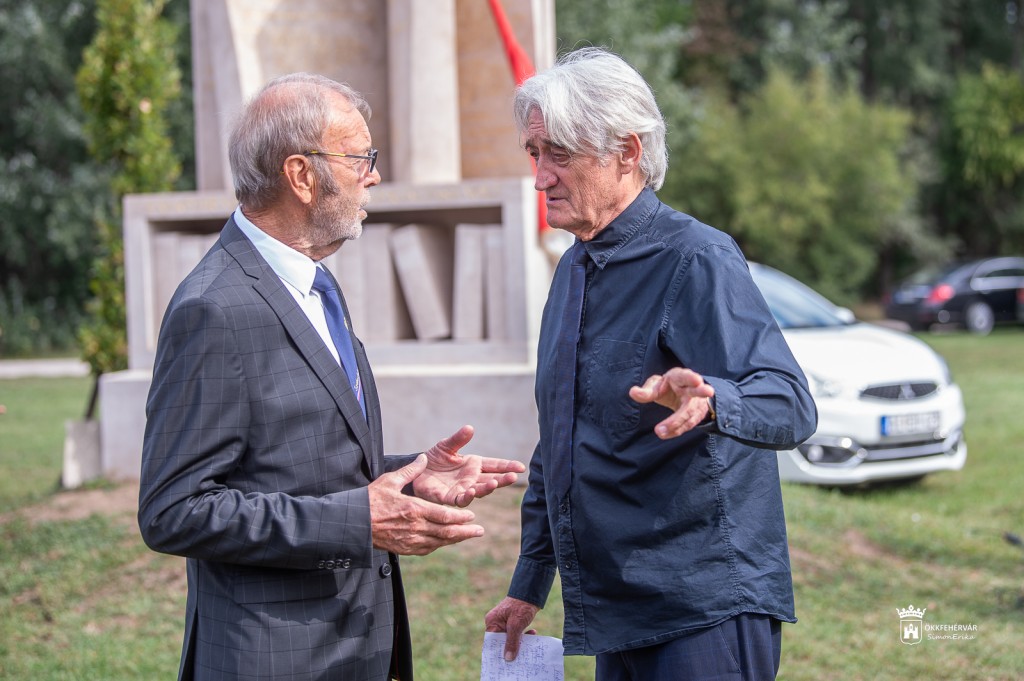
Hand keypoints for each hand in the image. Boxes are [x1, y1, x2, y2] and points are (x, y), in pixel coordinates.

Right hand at [368, 454, 484, 554]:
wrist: (354, 524)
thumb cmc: (370, 500)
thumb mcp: (389, 481)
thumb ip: (410, 471)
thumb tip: (424, 458)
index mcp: (414, 509)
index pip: (444, 516)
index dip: (460, 518)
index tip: (472, 516)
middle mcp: (415, 527)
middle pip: (446, 532)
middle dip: (465, 531)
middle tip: (480, 531)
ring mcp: (410, 540)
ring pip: (439, 542)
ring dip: (456, 539)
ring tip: (469, 536)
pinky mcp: (404, 549)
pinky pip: (427, 548)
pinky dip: (440, 544)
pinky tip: (446, 540)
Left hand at [413, 425, 525, 506]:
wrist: (416, 472)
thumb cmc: (434, 458)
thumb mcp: (446, 446)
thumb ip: (458, 439)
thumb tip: (470, 428)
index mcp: (474, 464)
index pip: (495, 465)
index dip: (508, 466)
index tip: (521, 467)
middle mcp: (471, 478)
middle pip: (492, 479)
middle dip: (503, 479)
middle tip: (513, 477)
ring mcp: (463, 489)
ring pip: (479, 490)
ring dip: (487, 488)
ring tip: (494, 483)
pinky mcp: (450, 498)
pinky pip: (461, 499)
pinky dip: (467, 496)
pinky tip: (471, 492)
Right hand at [484, 597, 539, 660]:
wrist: (531, 591)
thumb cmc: (521, 606)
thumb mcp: (516, 625)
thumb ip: (511, 642)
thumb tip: (508, 659)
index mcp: (492, 622)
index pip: (492, 642)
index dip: (497, 653)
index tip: (503, 664)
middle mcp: (496, 623)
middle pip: (501, 641)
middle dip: (510, 649)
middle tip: (518, 659)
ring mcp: (505, 622)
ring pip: (510, 638)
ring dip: (520, 642)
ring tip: (528, 648)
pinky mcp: (514, 621)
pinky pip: (517, 633)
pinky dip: (524, 635)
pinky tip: (533, 633)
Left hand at [629, 367, 714, 438]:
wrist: (684, 396)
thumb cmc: (669, 387)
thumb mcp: (657, 385)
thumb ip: (647, 390)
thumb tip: (633, 392)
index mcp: (681, 377)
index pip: (687, 376)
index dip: (691, 378)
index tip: (697, 380)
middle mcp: (692, 390)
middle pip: (698, 392)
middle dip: (702, 392)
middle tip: (708, 391)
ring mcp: (697, 404)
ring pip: (690, 413)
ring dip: (677, 423)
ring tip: (659, 431)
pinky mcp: (696, 417)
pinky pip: (687, 425)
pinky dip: (675, 430)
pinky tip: (664, 434)